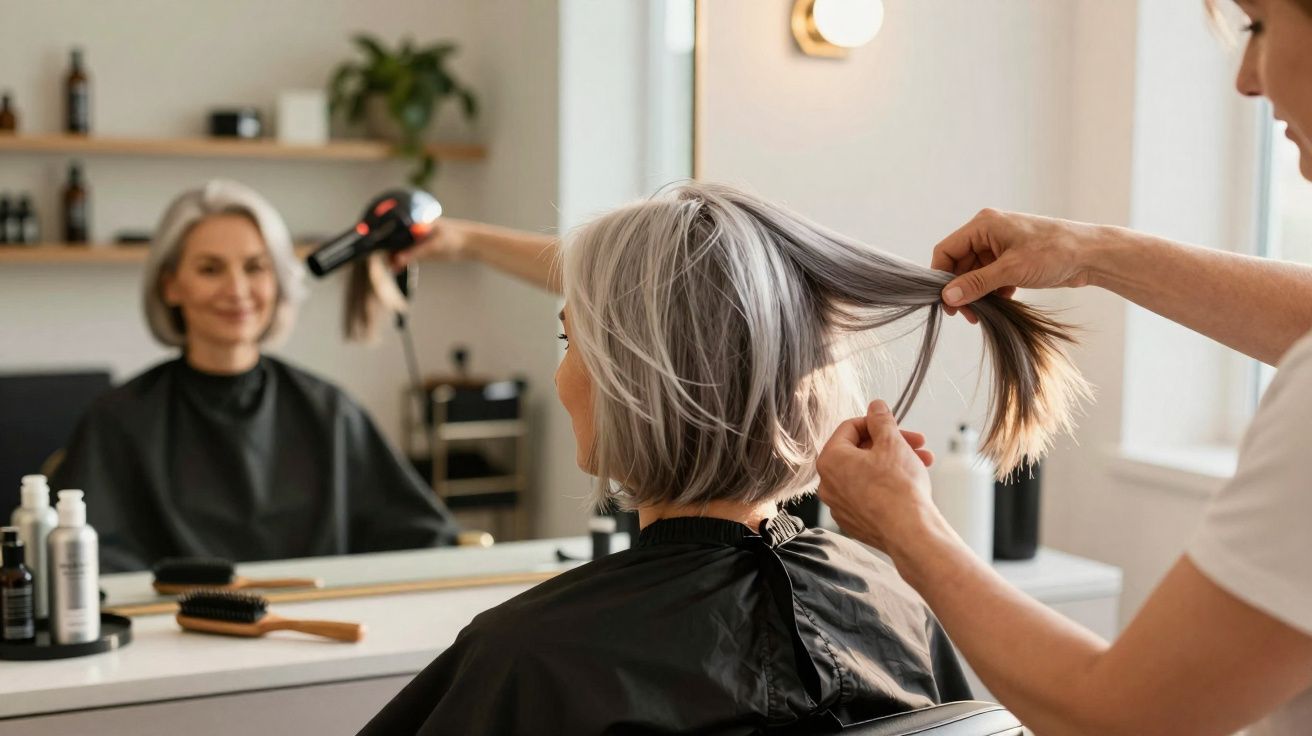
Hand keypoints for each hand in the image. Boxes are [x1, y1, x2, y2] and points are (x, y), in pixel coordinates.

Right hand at [389, 217, 478, 270]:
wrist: (471, 244)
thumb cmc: (454, 238)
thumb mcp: (434, 247)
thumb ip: (416, 253)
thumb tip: (398, 260)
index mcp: (416, 223)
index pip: (395, 231)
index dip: (386, 241)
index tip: (379, 251)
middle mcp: (415, 230)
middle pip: (396, 241)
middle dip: (389, 252)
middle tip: (383, 263)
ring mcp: (419, 240)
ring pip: (402, 250)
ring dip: (395, 258)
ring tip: (389, 268)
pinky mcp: (424, 250)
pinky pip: (410, 256)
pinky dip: (403, 262)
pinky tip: (396, 268)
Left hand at [817, 400, 944, 553]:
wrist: (910, 533)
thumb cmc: (899, 487)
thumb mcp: (892, 442)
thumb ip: (881, 420)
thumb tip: (876, 406)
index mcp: (830, 460)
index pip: (849, 428)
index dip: (876, 422)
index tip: (896, 425)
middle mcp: (828, 484)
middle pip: (859, 452)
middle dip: (891, 444)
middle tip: (917, 443)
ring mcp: (840, 506)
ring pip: (867, 474)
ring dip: (894, 463)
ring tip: (924, 462)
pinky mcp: (855, 522)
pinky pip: (869, 495)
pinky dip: (887, 486)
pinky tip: (910, 485)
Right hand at [933, 209, 1105, 323]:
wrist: (1091, 255)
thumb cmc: (1054, 252)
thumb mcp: (1011, 270)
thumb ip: (977, 283)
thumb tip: (948, 297)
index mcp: (984, 225)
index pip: (947, 250)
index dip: (941, 276)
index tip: (945, 303)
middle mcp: (988, 232)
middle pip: (959, 264)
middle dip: (961, 290)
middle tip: (967, 315)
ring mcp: (1000, 246)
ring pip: (975, 273)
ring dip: (977, 293)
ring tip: (984, 314)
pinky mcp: (1012, 259)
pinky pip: (991, 277)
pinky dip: (992, 291)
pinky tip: (1004, 302)